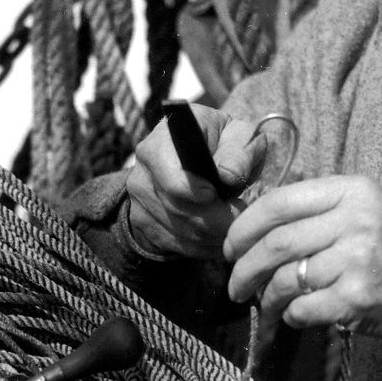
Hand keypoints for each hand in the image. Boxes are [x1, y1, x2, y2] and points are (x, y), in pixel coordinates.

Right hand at [123, 106, 268, 258]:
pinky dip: (204, 245)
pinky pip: (176, 246)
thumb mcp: (241, 134)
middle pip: (179, 211)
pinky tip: (220, 233)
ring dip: (214, 235)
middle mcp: (142, 172)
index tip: (226, 197)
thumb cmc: (225, 141)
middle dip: (218, 220)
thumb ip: (239, 152)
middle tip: (243, 214)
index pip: (172, 180)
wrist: (201, 154)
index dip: (199, 195)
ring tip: (235, 222)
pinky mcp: (144, 224)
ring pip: (181, 233)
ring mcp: (139, 201)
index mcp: (162, 142)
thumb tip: (227, 177)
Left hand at [224, 176, 381, 347]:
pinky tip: (295, 316)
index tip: (231, 246)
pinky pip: (304, 308)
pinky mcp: (358, 297)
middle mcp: (355, 220)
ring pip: (286, 279)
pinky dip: (291, 316)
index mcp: (352, 191)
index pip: (281, 202)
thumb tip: (256, 224)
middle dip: (244, 268)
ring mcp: (357, 259)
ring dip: (265, 297)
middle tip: (235, 284)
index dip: (245, 226)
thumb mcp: (366, 209)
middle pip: (276, 243)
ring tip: (262, 305)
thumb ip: (319, 209)